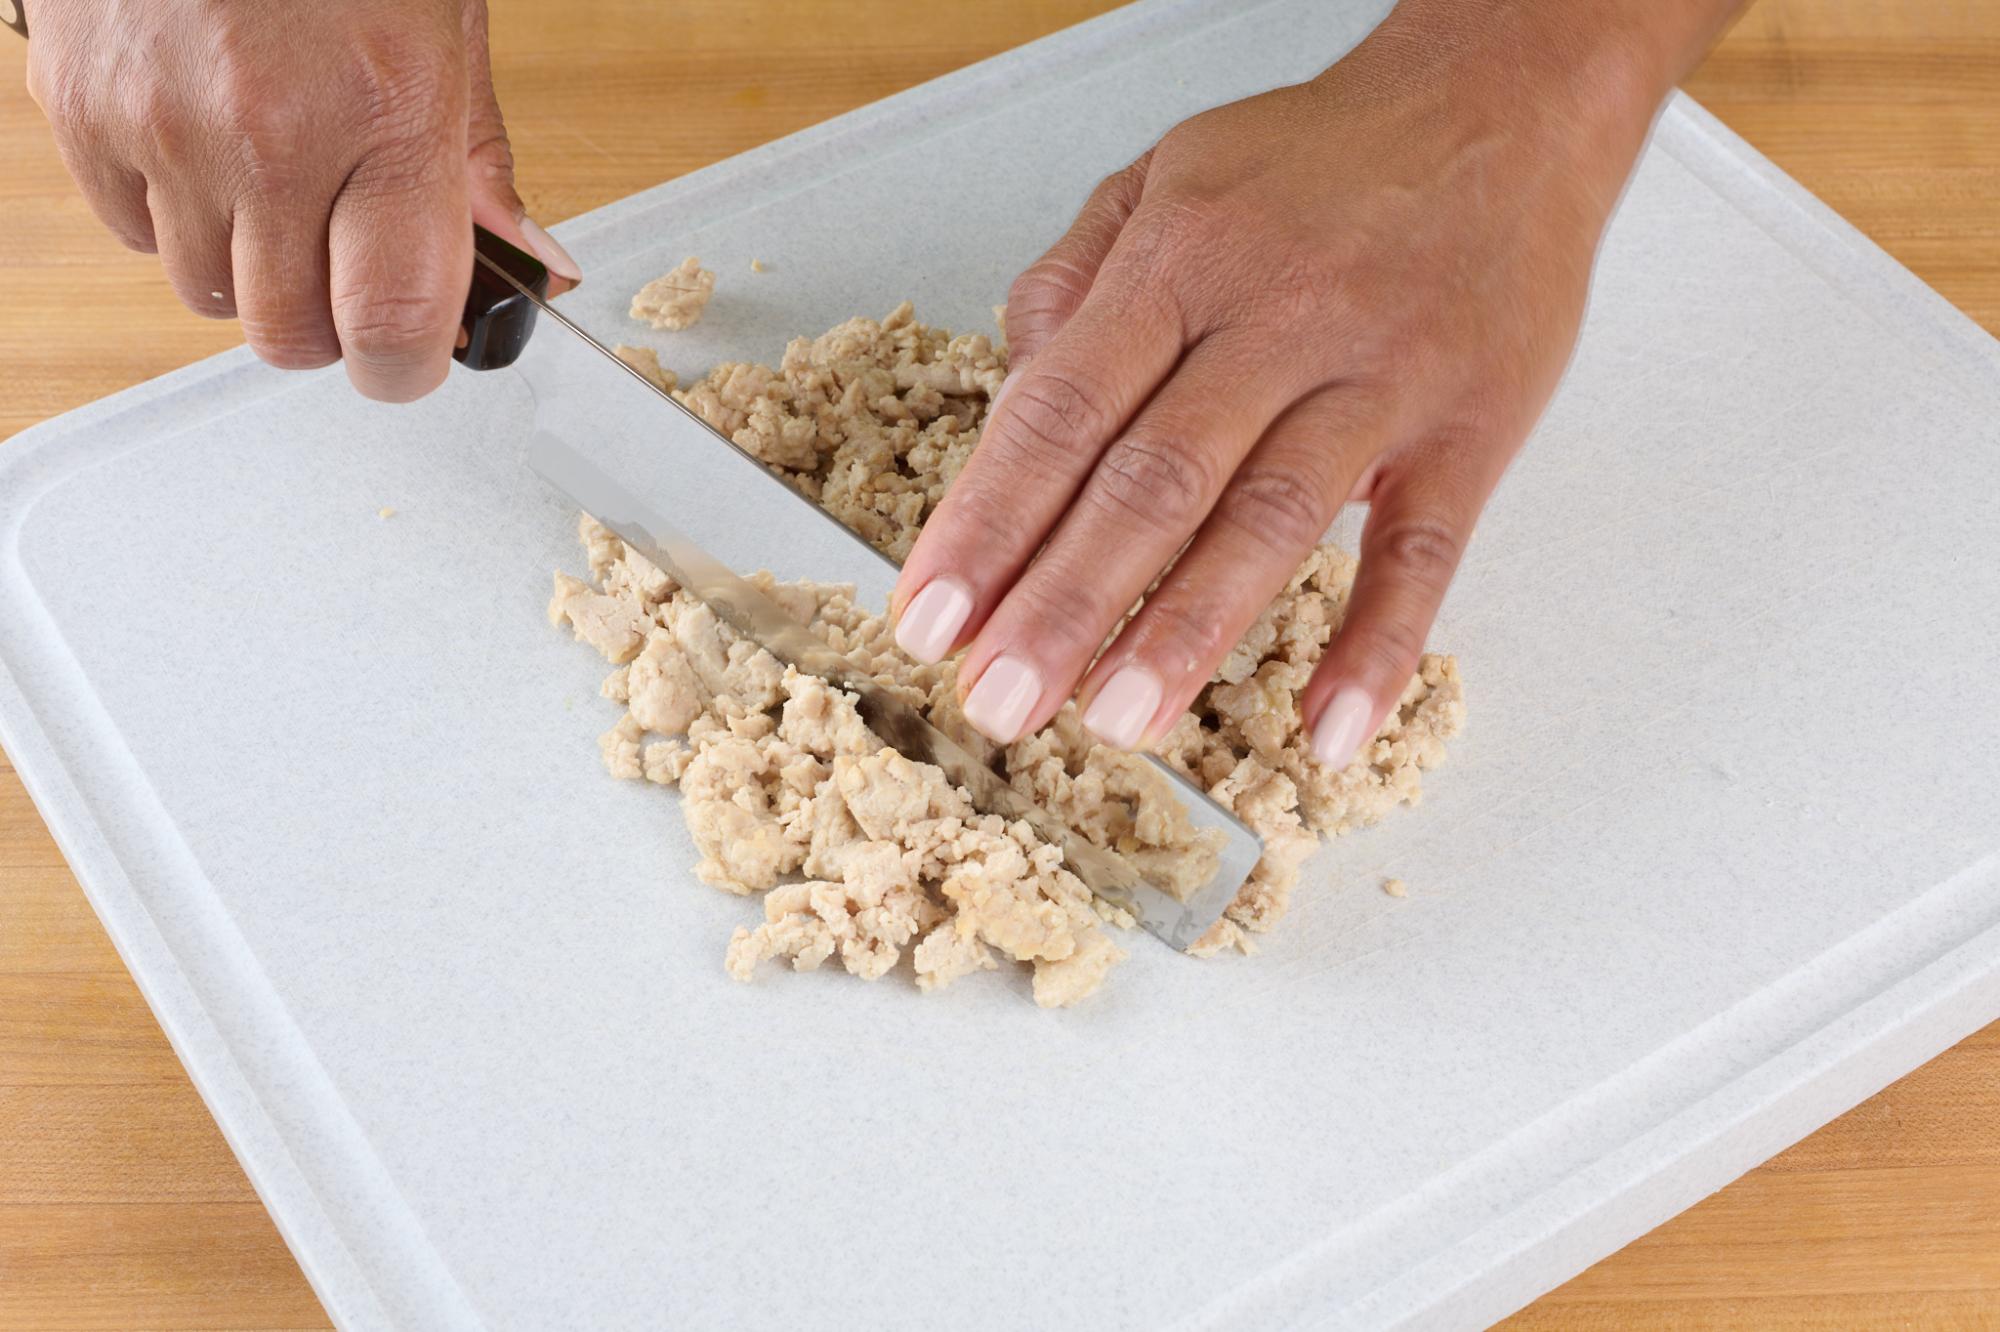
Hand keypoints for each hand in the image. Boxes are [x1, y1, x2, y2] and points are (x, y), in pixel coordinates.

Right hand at [25, 0, 579, 400]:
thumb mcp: (446, 24)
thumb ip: (476, 159)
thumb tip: (526, 266)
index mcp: (385, 111)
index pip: (391, 321)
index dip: (406, 367)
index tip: (414, 358)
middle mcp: (268, 134)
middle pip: (289, 335)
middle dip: (329, 325)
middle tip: (349, 268)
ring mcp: (163, 126)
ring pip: (206, 294)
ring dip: (250, 270)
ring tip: (277, 184)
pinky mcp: (82, 109)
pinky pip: (133, 234)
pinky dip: (175, 215)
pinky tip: (207, 144)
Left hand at [890, 3, 1684, 764]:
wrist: (1503, 107)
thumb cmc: (1323, 161)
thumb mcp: (1166, 177)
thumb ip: (1075, 283)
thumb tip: (1012, 399)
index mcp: (1184, 262)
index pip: (1063, 408)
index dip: (990, 520)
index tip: (931, 616)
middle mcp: (1277, 319)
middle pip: (1153, 480)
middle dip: (1064, 602)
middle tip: (1000, 699)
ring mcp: (1379, 378)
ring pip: (1273, 519)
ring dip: (1189, 631)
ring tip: (1118, 721)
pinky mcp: (1470, 429)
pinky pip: (1424, 552)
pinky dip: (1378, 648)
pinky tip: (1325, 731)